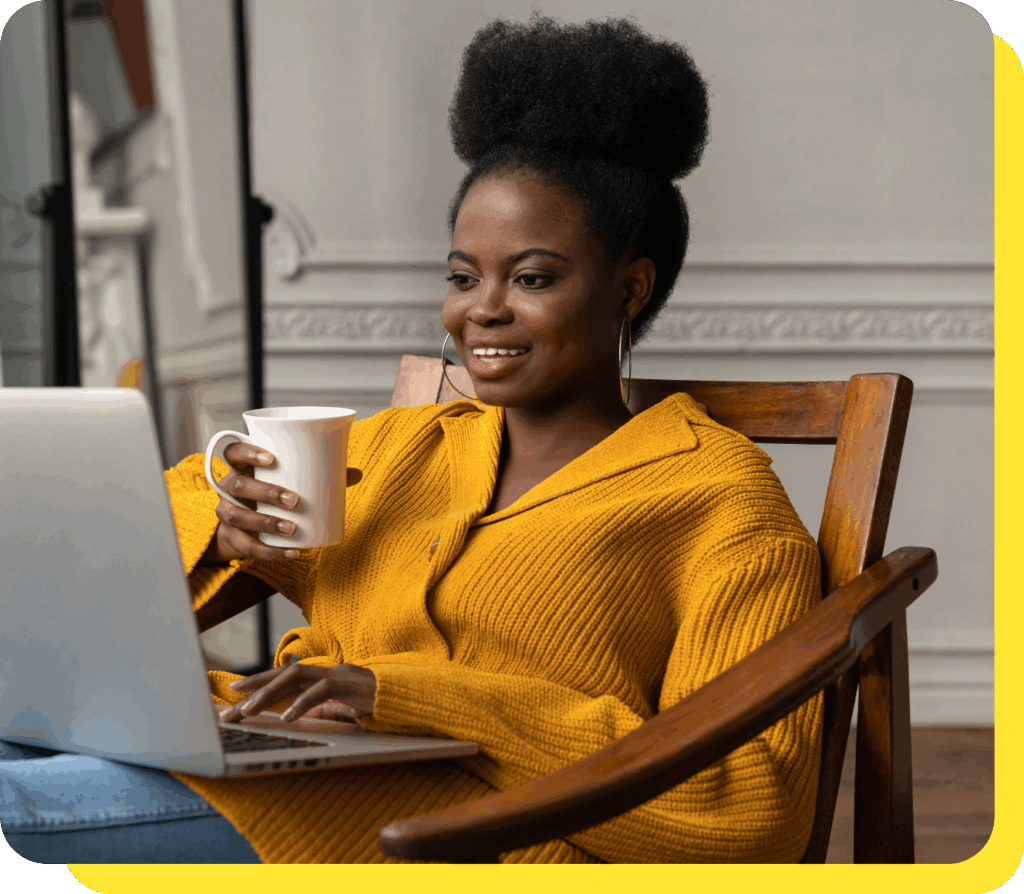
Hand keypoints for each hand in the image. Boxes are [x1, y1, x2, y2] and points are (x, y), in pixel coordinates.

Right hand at [199, 442, 362, 564]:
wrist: (242, 528)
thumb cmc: (270, 495)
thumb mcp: (288, 482)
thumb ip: (319, 476)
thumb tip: (356, 473)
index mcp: (242, 467)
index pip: (233, 452)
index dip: (248, 452)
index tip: (271, 458)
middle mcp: (229, 488)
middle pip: (239, 485)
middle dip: (266, 492)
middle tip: (294, 500)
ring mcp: (227, 513)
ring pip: (238, 516)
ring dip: (266, 523)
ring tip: (292, 528)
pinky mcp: (232, 538)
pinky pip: (247, 547)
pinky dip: (271, 551)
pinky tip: (293, 552)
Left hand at [218, 663, 376, 723]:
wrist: (406, 698)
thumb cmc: (375, 703)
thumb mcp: (341, 709)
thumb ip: (320, 709)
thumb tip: (294, 716)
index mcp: (322, 676)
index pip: (285, 677)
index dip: (259, 682)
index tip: (235, 693)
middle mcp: (326, 671)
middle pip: (283, 674)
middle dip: (254, 688)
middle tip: (229, 706)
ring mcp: (337, 674)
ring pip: (295, 677)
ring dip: (269, 694)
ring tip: (248, 711)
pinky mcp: (349, 684)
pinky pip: (320, 692)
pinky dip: (302, 704)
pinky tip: (287, 719)